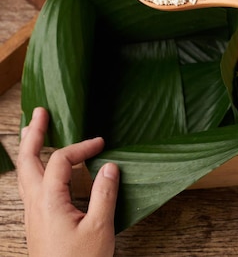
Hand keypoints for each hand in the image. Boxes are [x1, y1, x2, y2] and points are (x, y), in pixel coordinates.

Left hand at [17, 107, 118, 256]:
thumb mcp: (100, 229)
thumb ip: (104, 194)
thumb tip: (110, 165)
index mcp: (49, 201)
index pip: (61, 159)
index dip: (81, 146)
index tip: (101, 144)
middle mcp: (35, 204)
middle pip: (26, 160)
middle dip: (33, 134)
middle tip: (40, 112)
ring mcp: (33, 214)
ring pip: (23, 173)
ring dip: (28, 148)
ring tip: (33, 131)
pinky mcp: (37, 222)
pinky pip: (29, 185)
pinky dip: (33, 166)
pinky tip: (41, 168)